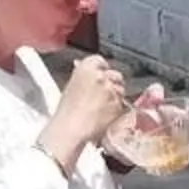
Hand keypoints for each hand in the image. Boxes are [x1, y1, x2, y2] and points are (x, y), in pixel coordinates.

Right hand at [39, 52, 132, 170]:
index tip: (102, 74)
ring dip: (116, 96)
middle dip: (112, 82)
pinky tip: (105, 115)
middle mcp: (101, 75)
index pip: (100, 60)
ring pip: (120, 89)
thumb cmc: (67, 111)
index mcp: (86, 68)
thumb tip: (89, 68)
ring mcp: (111, 89)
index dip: (102, 68)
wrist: (71, 128)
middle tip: (104, 93)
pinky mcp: (118, 103)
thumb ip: (84, 75)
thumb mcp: (72, 86)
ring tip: (103, 107)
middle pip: (114, 74)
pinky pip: (121, 103)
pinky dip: (116, 108)